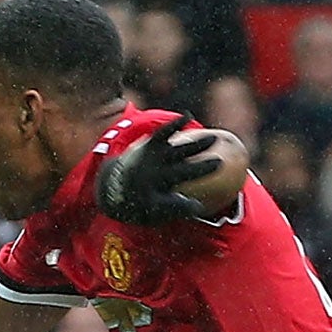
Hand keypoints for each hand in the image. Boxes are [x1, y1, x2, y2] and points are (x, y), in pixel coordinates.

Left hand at [96, 114, 221, 224]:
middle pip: (181, 172)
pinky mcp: (147, 145)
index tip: (203, 204)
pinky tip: (187, 117)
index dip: (188, 205)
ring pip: (177, 152)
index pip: (175, 201)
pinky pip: (163, 134)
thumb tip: (201, 208)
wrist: (111, 186)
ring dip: (195, 145)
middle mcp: (152, 176)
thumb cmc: (140, 202)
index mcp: (153, 196)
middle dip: (200, 168)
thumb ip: (176, 209)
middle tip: (220, 162)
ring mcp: (150, 160)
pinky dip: (174, 125)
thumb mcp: (154, 214)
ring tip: (213, 138)